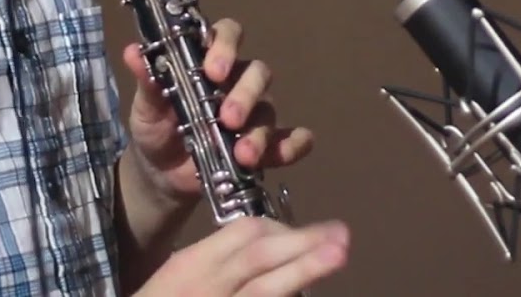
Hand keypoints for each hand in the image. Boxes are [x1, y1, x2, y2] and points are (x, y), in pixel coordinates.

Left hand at [122, 17, 313, 203]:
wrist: (159, 174)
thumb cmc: (155, 128)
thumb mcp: (145, 107)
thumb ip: (148, 81)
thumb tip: (133, 51)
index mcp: (209, 63)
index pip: (228, 35)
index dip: (225, 46)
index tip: (212, 70)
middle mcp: (237, 82)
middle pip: (257, 72)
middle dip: (245, 94)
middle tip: (228, 118)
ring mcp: (253, 114)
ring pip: (269, 109)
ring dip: (259, 132)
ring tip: (243, 155)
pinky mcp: (264, 146)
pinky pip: (291, 140)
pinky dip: (293, 145)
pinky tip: (283, 154)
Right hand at [134, 216, 349, 296]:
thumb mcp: (177, 278)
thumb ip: (219, 264)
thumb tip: (273, 247)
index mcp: (191, 265)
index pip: (243, 234)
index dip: (281, 229)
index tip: (306, 235)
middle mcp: (205, 288)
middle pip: (258, 259)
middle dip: (302, 245)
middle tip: (342, 236)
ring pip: (263, 292)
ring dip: (303, 271)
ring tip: (338, 255)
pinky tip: (305, 296)